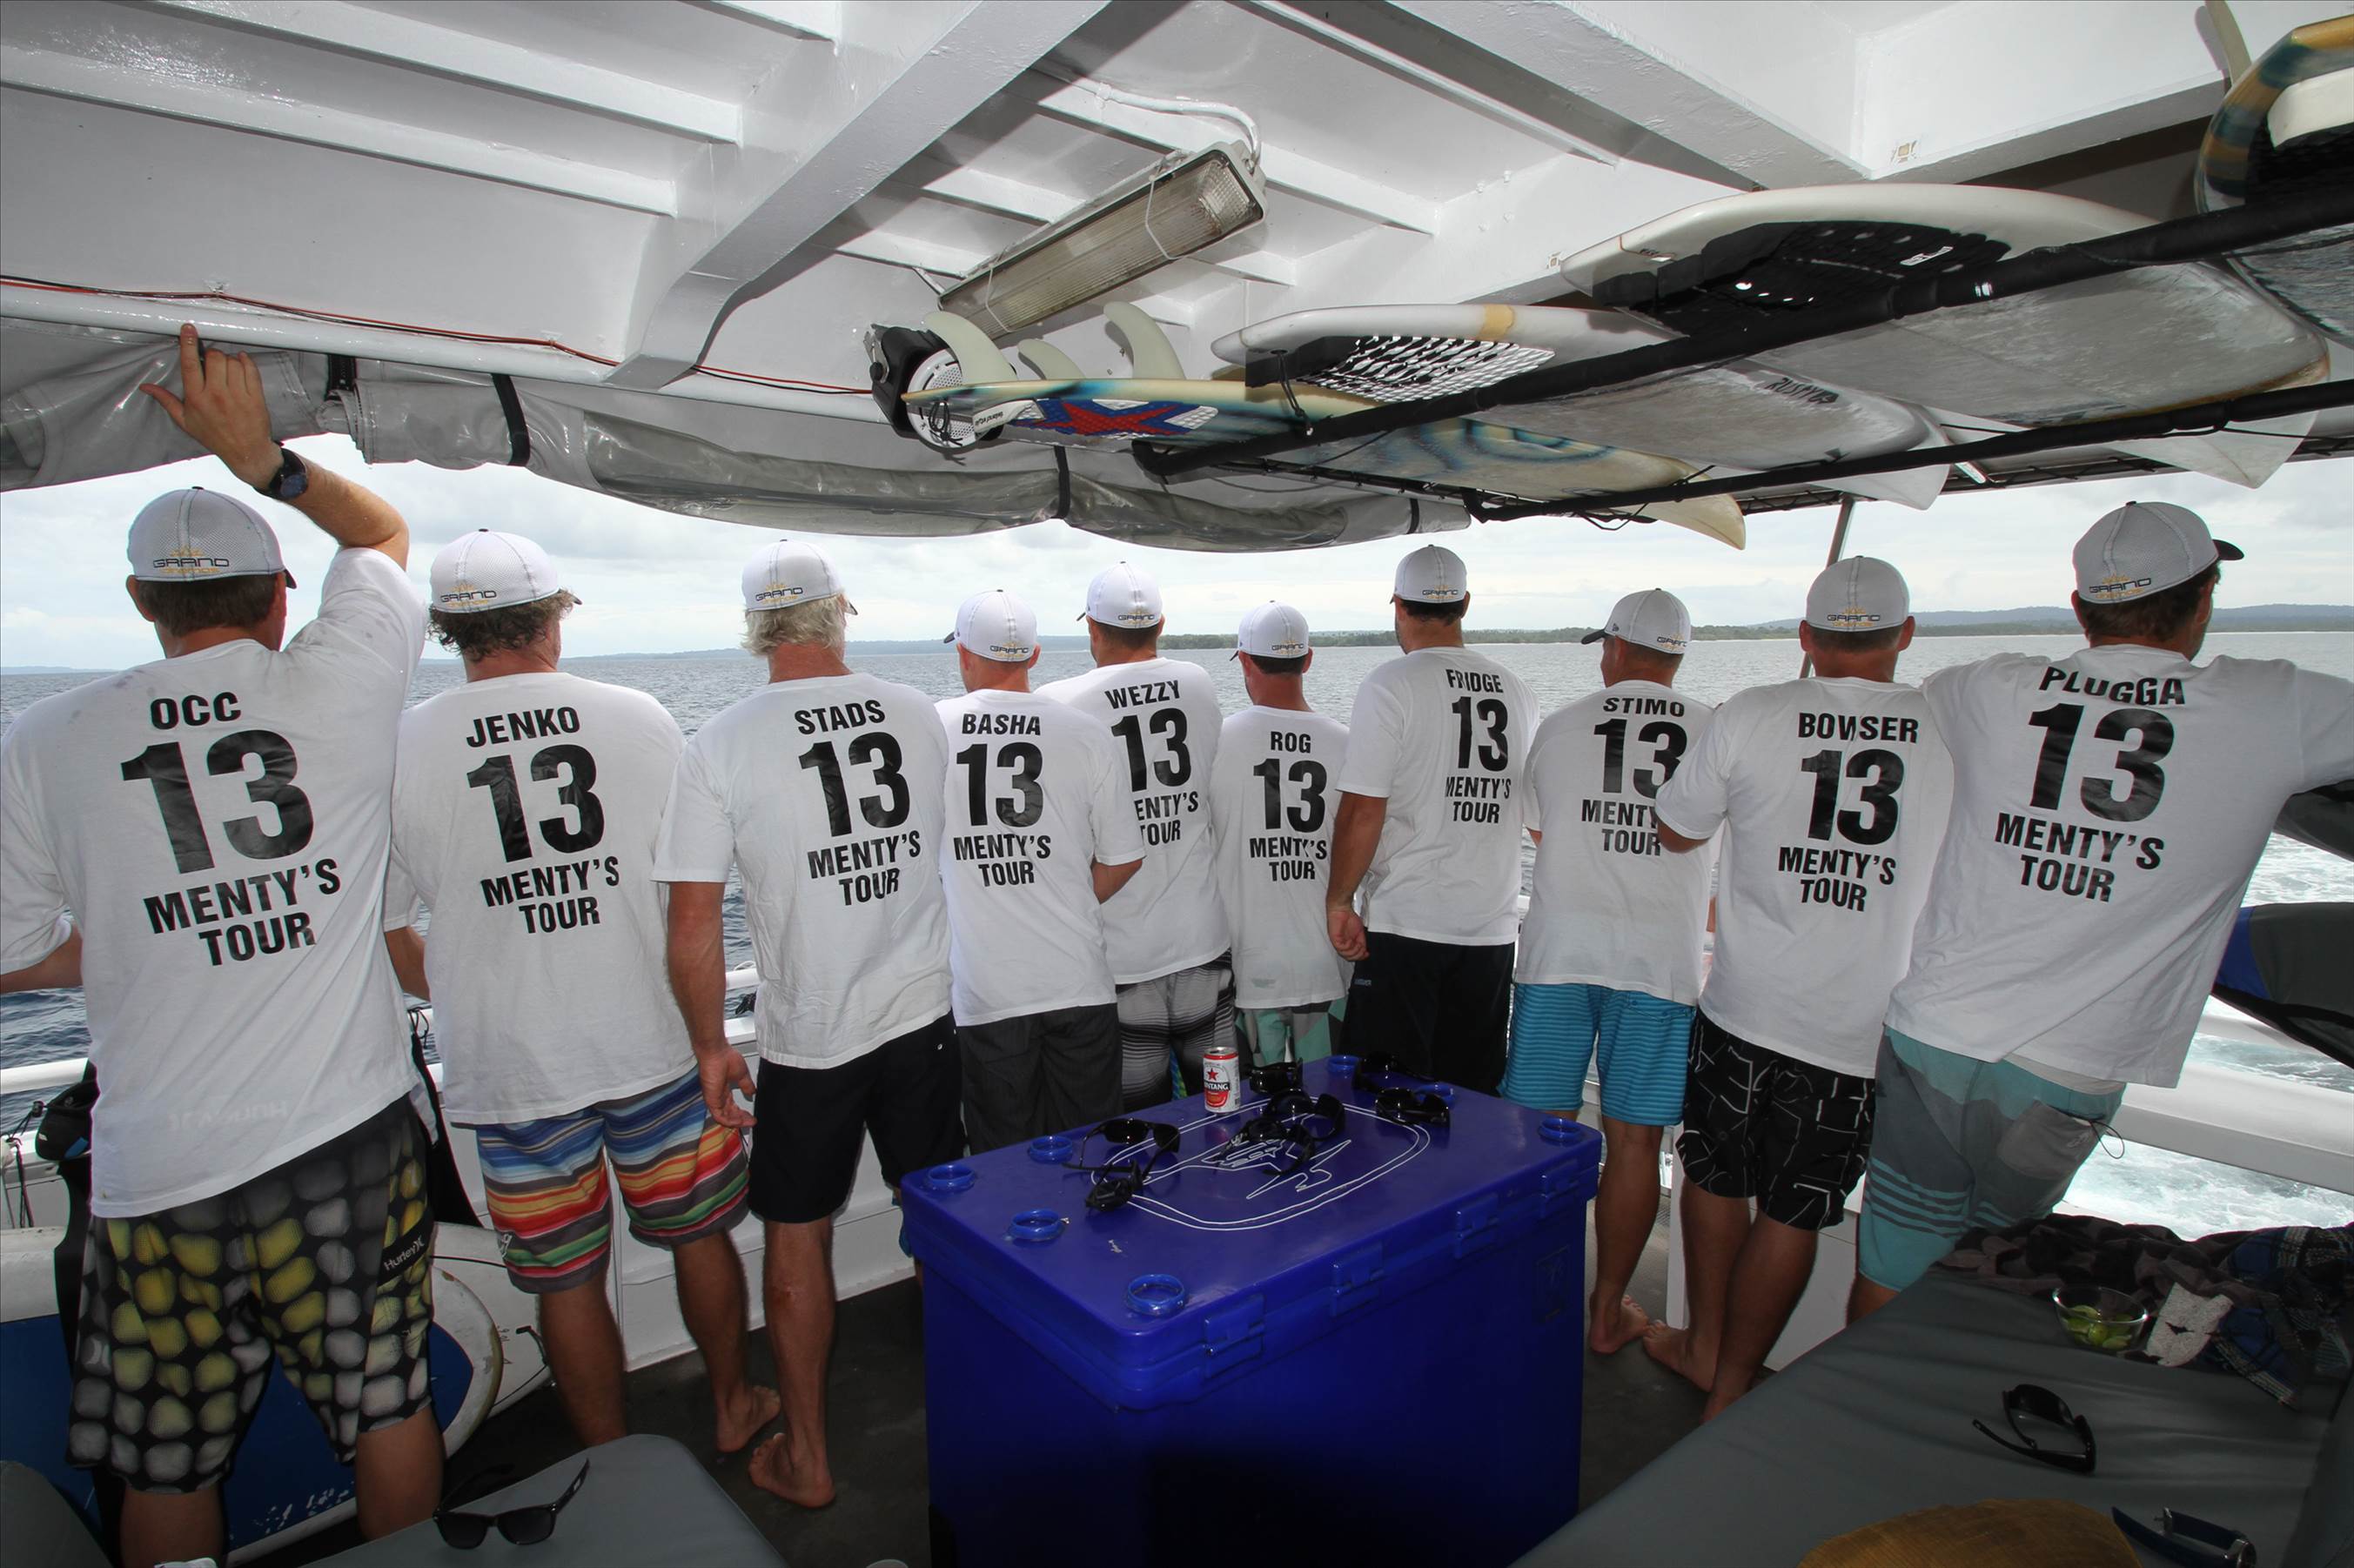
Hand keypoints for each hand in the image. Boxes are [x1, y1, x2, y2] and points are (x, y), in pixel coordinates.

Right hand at [137, 325, 281, 487]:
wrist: (245, 452)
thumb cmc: (214, 436)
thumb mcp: (185, 421)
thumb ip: (166, 401)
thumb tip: (146, 387)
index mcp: (196, 399)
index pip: (190, 365)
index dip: (188, 344)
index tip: (188, 329)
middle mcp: (216, 395)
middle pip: (214, 358)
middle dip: (212, 354)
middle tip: (213, 361)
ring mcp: (237, 396)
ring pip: (232, 362)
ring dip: (229, 360)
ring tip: (226, 369)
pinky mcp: (255, 397)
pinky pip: (251, 369)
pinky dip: (246, 361)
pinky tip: (241, 362)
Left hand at [696, 1046, 756, 1128]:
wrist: (717, 1053)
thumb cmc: (725, 1058)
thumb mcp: (742, 1074)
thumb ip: (747, 1085)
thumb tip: (752, 1092)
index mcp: (723, 1090)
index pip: (732, 1106)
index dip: (741, 1113)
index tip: (751, 1116)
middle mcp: (718, 1096)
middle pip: (729, 1114)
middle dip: (741, 1119)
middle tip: (751, 1121)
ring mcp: (714, 1098)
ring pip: (724, 1117)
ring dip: (737, 1122)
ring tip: (748, 1123)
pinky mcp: (711, 1100)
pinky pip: (719, 1116)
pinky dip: (730, 1121)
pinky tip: (739, 1121)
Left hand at [1328, 905, 1368, 962]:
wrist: (1342, 909)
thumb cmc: (1349, 917)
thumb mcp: (1360, 932)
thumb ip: (1362, 942)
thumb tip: (1364, 951)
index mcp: (1348, 943)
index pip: (1352, 955)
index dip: (1360, 957)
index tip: (1367, 954)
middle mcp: (1342, 944)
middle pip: (1348, 957)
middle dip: (1358, 956)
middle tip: (1363, 950)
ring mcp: (1338, 942)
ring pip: (1344, 954)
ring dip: (1354, 951)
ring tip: (1358, 945)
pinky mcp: (1334, 939)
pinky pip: (1340, 948)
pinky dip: (1347, 946)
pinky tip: (1350, 941)